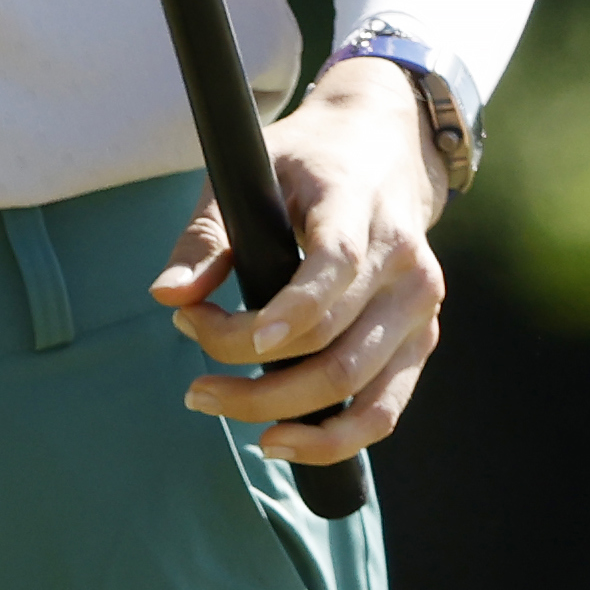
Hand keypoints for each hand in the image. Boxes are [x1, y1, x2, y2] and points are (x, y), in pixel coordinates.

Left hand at [144, 57, 449, 469]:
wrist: (384, 150)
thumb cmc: (303, 163)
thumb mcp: (246, 174)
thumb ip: (205, 237)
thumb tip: (166, 298)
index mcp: (363, 210)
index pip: (334, 269)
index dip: (284, 314)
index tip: (216, 332)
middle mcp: (407, 268)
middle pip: (335, 349)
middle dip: (252, 375)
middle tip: (191, 380)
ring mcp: (422, 310)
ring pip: (360, 392)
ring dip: (283, 414)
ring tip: (217, 405)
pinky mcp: (421, 341)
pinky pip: (384, 410)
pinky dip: (332, 438)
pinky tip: (278, 439)